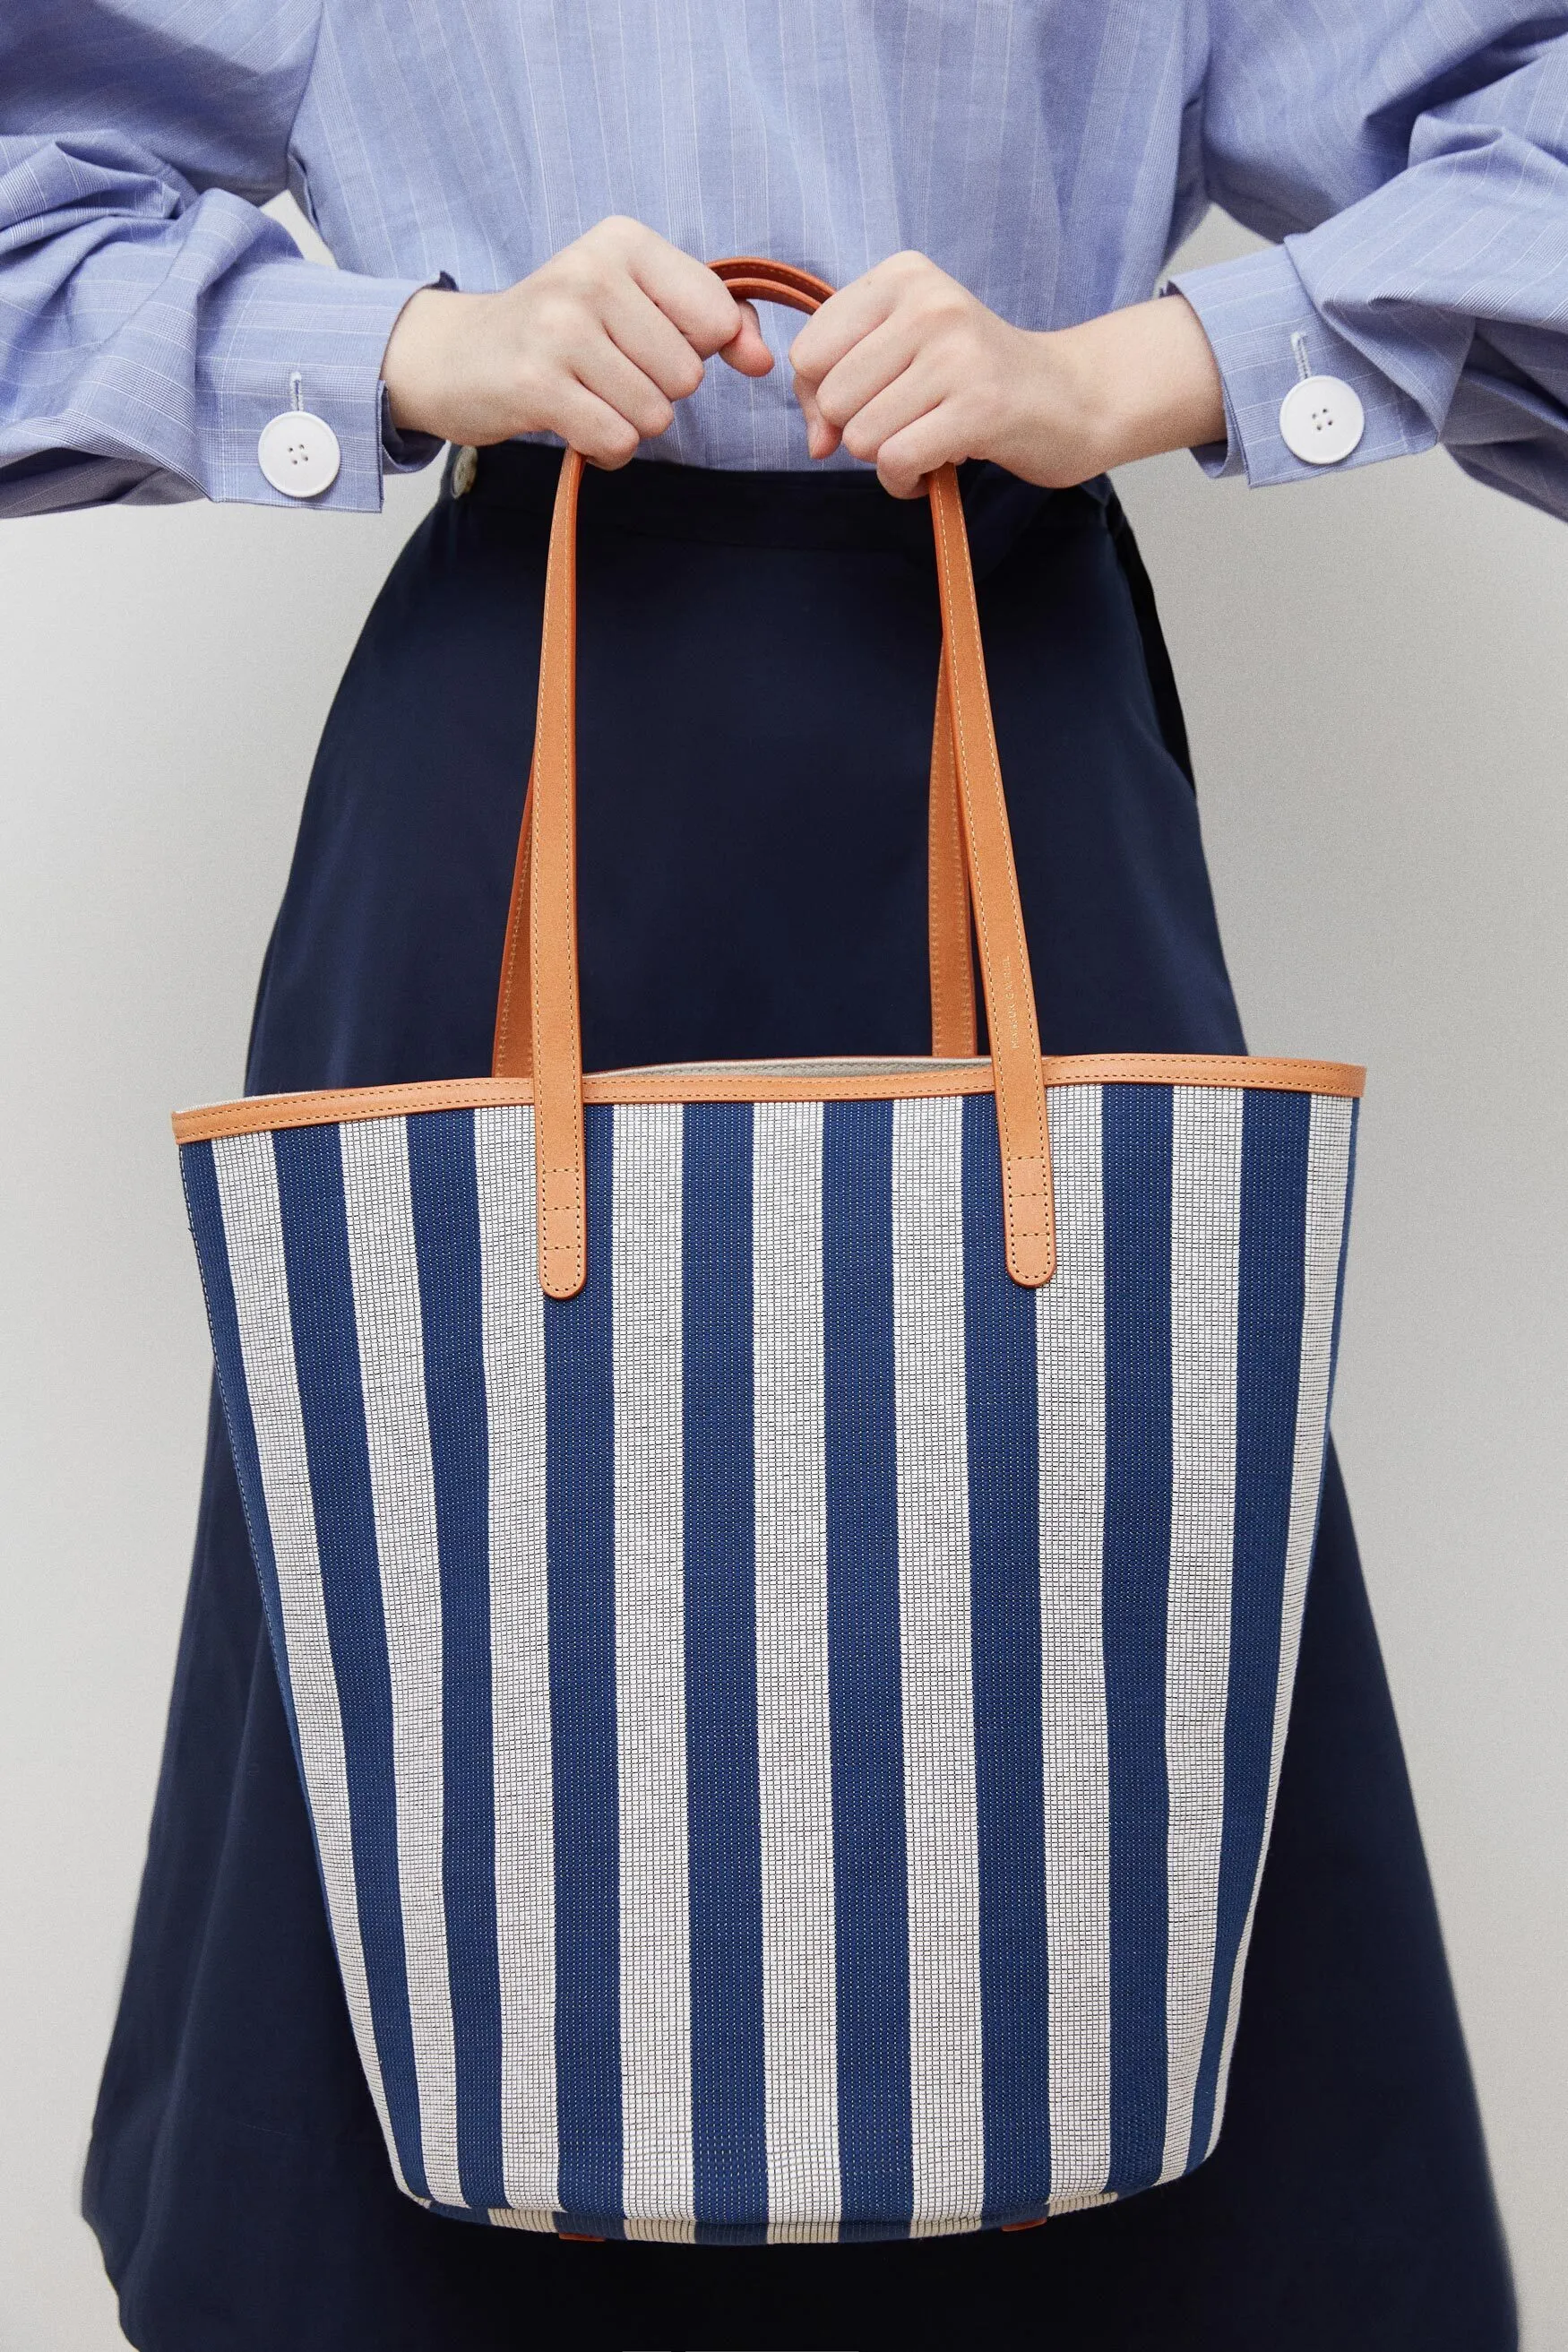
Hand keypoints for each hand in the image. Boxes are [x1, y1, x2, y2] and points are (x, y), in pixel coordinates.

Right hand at [381, 216, 773, 463]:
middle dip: (657, 392)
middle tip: (606, 372)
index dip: (696, 350)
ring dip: (629, 423)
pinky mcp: (536, 383)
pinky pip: (616, 440)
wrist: (457, 355)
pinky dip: (605, 448)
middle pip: (687, 375)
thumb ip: (712, 319)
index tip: (650, 342)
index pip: (716, 318)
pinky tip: (575, 423)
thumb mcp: (635, 301)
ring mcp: (560, 329)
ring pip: (655, 414)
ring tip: (588, 396)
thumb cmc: (560, 330)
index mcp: (623, 242)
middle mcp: (591, 275)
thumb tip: (762, 358)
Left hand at [790, 251, 1224, 497]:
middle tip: (908, 422)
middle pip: (831, 398)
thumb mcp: (905, 350)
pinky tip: (934, 469)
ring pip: (860, 436)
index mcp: (903, 277)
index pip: (809, 352)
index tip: (863, 405)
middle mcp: (929, 304)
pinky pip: (897, 462)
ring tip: (929, 439)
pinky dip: (906, 482)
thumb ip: (840, 381)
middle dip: (858, 430)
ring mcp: (956, 354)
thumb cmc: (976, 378)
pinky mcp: (979, 407)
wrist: (1074, 397)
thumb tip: (814, 441)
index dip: (820, 397)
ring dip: (887, 458)